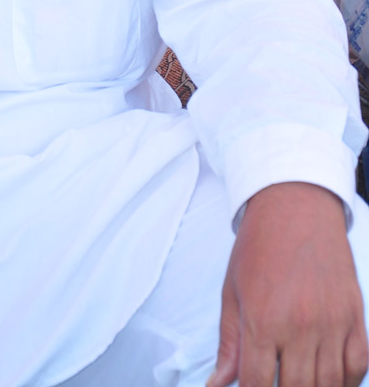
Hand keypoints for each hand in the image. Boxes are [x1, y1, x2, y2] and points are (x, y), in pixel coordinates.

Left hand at [208, 182, 366, 386]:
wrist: (295, 206)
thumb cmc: (259, 246)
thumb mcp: (233, 290)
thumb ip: (229, 342)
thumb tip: (218, 383)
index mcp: (262, 320)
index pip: (257, 385)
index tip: (251, 386)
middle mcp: (299, 326)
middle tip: (275, 381)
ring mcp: (331, 323)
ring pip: (328, 385)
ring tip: (298, 379)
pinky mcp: (354, 317)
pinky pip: (357, 367)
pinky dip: (346, 381)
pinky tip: (329, 377)